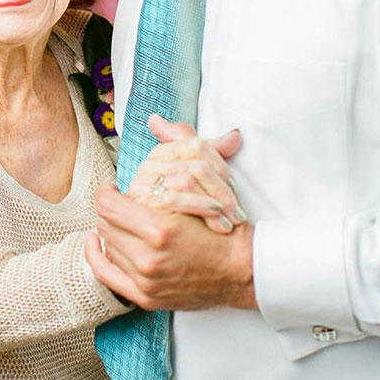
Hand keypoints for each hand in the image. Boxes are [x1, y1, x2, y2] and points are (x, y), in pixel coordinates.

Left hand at [87, 184, 256, 310]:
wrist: (240, 269)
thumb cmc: (220, 231)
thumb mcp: (192, 199)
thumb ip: (157, 188)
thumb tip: (127, 182)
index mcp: (159, 229)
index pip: (108, 205)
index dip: (107, 192)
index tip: (112, 189)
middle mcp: (148, 257)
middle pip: (105, 223)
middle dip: (111, 209)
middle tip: (121, 203)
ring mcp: (146, 280)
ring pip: (107, 243)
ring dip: (111, 230)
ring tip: (124, 222)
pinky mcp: (146, 296)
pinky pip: (106, 275)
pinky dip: (96, 256)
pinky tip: (95, 242)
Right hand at [128, 114, 245, 232]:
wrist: (163, 243)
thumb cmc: (185, 212)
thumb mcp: (199, 180)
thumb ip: (214, 153)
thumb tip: (235, 136)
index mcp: (162, 152)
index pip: (197, 146)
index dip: (221, 166)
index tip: (235, 187)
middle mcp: (149, 164)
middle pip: (196, 165)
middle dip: (222, 190)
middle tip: (238, 212)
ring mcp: (143, 183)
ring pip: (188, 180)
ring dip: (214, 201)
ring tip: (229, 220)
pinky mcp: (142, 203)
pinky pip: (174, 199)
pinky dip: (199, 207)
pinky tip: (215, 219)